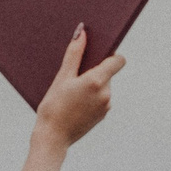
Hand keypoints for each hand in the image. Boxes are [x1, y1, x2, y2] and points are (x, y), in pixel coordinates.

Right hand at [32, 26, 125, 151]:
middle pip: (107, 73)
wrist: (53, 137)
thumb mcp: (62, 78)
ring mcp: (106, 106)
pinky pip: (100, 99)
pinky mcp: (102, 115)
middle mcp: (106, 93)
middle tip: (73, 75)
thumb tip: (82, 33)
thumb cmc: (53, 107)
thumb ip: (74, 54)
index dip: (109, 54)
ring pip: (102, 86)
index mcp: (97, 81)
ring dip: (91, 84)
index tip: (96, 54)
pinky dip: (90, 97)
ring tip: (70, 91)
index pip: (118, 60)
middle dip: (93, 70)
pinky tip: (74, 102)